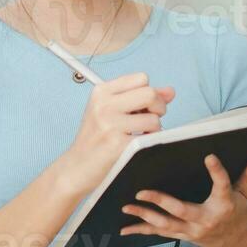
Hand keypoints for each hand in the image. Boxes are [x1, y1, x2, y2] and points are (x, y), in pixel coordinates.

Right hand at [60, 72, 174, 193]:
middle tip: (149, 120)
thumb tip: (170, 91)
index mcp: (101, 92)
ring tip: (139, 136)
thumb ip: (140, 99)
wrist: (76, 167)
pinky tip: (136, 146)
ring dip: (153, 130)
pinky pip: (150, 138)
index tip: (143, 106)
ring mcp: (110, 124)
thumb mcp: (110, 111)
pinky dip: (148, 142)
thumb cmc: (95, 139)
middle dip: (158, 108)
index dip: (149, 92)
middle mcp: (104, 105)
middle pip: (150, 93)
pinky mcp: (117, 144)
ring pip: (154, 118)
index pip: (141, 78)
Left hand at [120, 154, 246, 246]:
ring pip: (166, 224)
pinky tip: (125, 229)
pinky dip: (142, 230)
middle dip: (160, 201)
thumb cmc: (240, 214)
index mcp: (225, 205)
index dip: (217, 172)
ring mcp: (192, 230)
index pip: (222, 186)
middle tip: (141, 191)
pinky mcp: (183, 235)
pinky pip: (160, 233)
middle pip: (181, 210)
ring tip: (126, 207)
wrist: (236, 244)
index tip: (209, 157)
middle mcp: (206, 219)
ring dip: (144, 216)